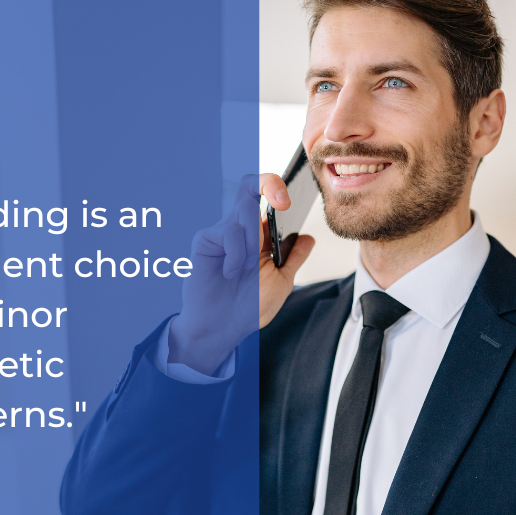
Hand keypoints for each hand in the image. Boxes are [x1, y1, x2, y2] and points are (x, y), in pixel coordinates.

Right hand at [168, 174, 314, 375]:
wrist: (221, 328)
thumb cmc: (248, 307)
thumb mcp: (282, 282)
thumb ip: (294, 258)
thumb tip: (309, 237)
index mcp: (261, 235)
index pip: (267, 196)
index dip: (278, 187)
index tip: (290, 202)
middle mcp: (242, 228)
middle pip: (250, 186)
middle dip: (269, 184)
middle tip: (282, 203)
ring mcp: (223, 233)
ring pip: (244, 210)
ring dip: (255, 239)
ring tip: (249, 266)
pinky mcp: (206, 241)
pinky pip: (228, 232)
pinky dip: (237, 254)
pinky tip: (231, 272)